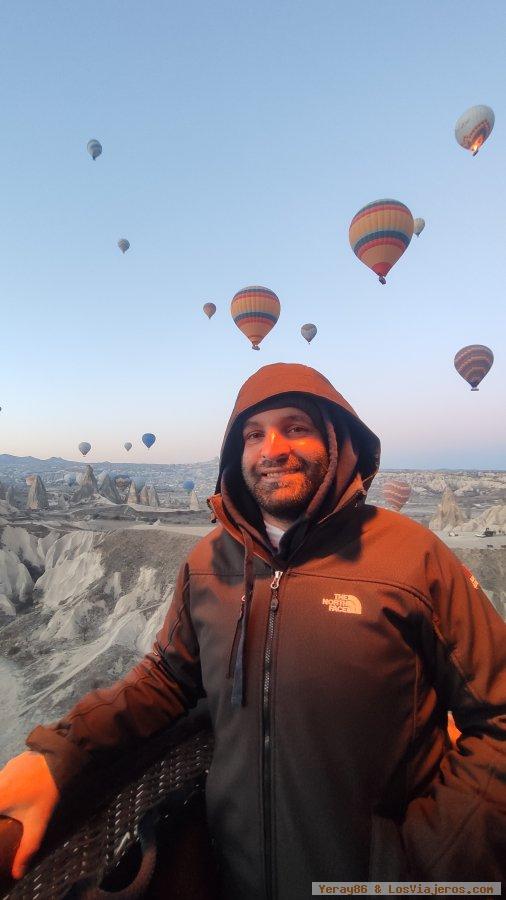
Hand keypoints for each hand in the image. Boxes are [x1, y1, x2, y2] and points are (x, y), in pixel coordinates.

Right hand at [0, 750, 59, 878]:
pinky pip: (5, 777)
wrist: (62, 759)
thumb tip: (18, 873)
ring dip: (4, 797)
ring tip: (16, 805)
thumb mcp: (38, 823)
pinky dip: (8, 786)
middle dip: (2, 809)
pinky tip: (21, 791)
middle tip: (8, 815)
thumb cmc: (47, 792)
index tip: (3, 821)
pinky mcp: (13, 762)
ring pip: (0, 787)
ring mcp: (5, 770)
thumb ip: (27, 849)